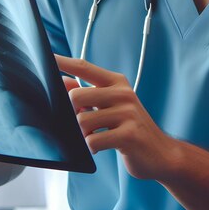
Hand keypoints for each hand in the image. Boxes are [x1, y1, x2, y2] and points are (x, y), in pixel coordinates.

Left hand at [57, 55, 177, 179]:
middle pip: (76, 96)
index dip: (63, 62)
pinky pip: (93, 140)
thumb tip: (63, 82)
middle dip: (73, 114)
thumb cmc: (130, 127)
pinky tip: (102, 147)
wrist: (161, 152)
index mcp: (117, 82)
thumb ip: (87, 94)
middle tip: (84, 124)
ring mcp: (128, 113)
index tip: (46, 56)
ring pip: (82, 121)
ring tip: (96, 136)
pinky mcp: (129, 134)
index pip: (84, 67)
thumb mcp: (110, 106)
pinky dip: (92, 147)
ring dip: (84, 134)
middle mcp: (123, 93)